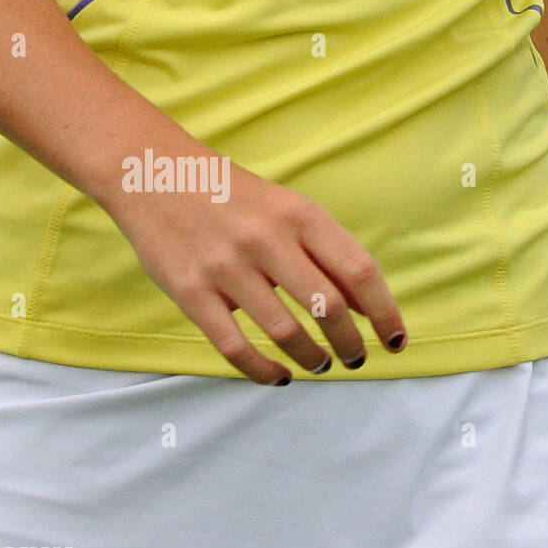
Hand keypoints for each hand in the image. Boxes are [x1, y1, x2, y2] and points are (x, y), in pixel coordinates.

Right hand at [102, 157, 406, 383]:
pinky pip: (234, 346)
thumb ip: (328, 254)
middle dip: (351, 343)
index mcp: (301, 215)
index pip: (361, 271)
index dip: (385, 312)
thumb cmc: (236, 198)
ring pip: (286, 332)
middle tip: (355, 358)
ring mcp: (227, 266)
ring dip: (312, 358)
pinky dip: (264, 370)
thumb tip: (368, 309)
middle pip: (330, 307)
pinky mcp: (190, 290)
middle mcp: (267, 239)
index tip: (395, 340)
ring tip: (319, 364)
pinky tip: (279, 376)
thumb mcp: (290, 210)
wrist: (152, 171)